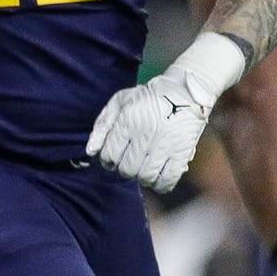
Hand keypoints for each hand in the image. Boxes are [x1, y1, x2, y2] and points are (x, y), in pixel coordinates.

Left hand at [87, 32, 245, 192]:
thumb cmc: (147, 98)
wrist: (186, 90)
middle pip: (126, 169)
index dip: (108, 161)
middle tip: (131, 163)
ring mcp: (165, 144)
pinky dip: (161, 185)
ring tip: (144, 170)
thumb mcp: (119, 102)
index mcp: (127, 121)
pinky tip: (158, 180)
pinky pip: (168, 179)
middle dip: (125, 169)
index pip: (109, 155)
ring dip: (142, 178)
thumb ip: (101, 126)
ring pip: (145, 176)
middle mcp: (145, 134)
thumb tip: (90, 152)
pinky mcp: (182, 151)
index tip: (114, 158)